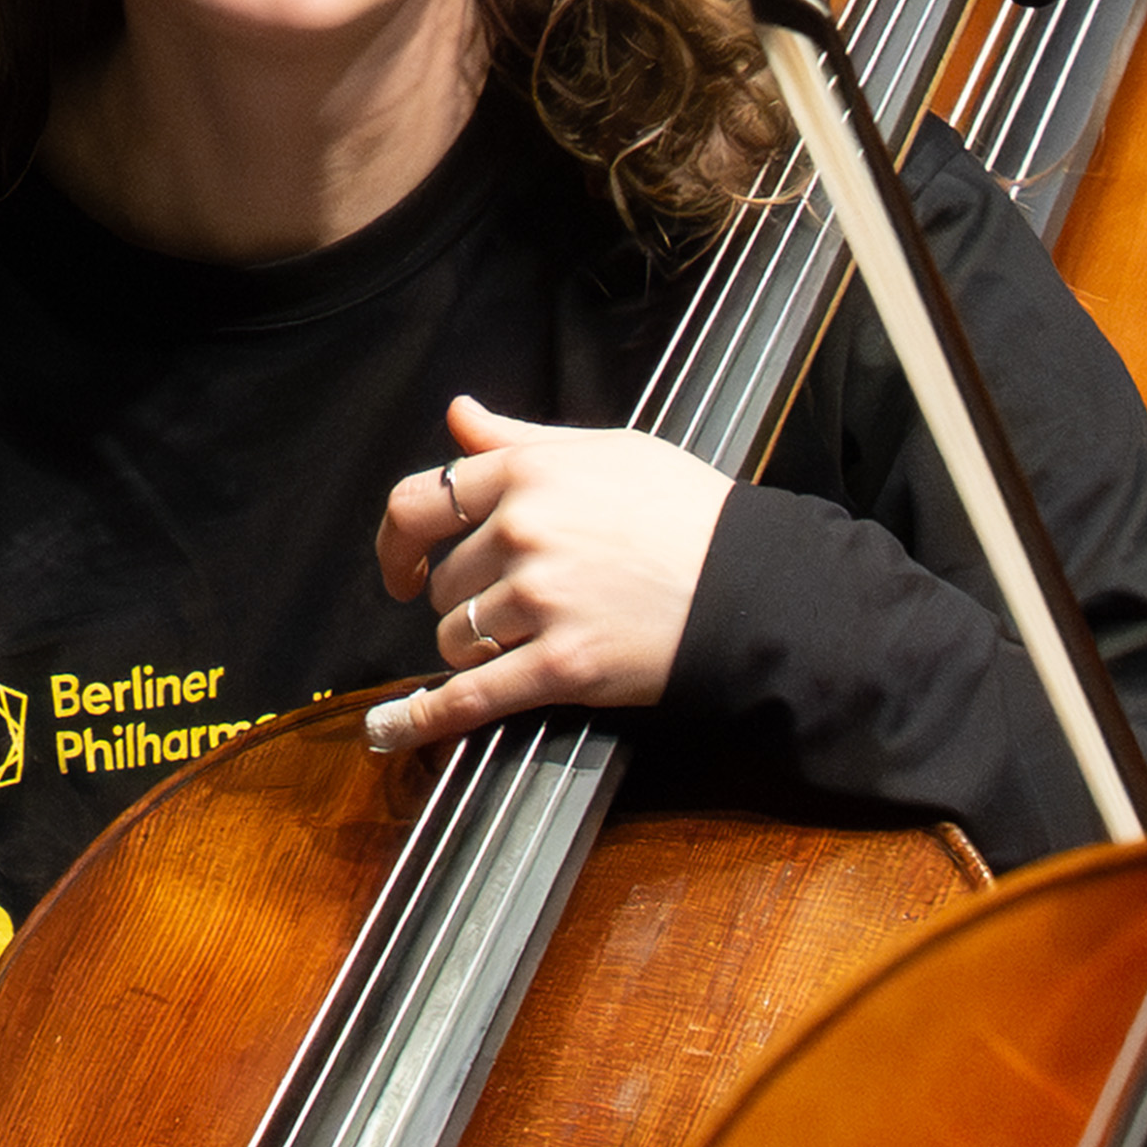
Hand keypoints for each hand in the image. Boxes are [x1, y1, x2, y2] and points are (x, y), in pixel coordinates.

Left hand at [364, 398, 734, 753]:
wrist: (755, 584)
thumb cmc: (689, 513)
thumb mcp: (608, 451)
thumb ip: (520, 439)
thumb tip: (458, 416)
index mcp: (528, 474)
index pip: (419, 503)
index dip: (397, 542)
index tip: (403, 567)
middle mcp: (523, 532)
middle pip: (444, 582)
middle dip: (467, 600)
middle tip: (518, 605)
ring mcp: (539, 601)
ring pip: (456, 637)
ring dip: (476, 648)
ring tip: (532, 639)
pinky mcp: (561, 666)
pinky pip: (470, 697)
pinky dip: (423, 718)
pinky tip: (392, 730)